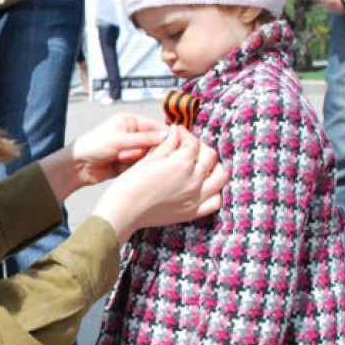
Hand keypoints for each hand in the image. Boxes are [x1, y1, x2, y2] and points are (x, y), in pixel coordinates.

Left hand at [70, 113, 167, 184]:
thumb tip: (166, 135)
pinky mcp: (128, 163)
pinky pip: (140, 166)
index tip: (176, 141)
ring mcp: (131, 149)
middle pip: (154, 142)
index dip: (165, 133)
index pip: (154, 125)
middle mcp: (132, 134)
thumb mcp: (120, 140)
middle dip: (147, 149)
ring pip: (147, 155)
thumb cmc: (94, 146)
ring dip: (136, 158)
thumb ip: (144, 139)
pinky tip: (120, 165)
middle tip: (137, 152)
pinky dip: (133, 167)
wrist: (77, 166)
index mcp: (129, 121)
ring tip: (120, 158)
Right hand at [92, 125, 226, 242]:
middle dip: (200, 147)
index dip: (185, 134)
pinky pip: (215, 201)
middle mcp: (194, 180)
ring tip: (201, 164)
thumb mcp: (149, 159)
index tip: (178, 133)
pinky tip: (203, 186)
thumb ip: (168, 144)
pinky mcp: (193, 212)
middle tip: (188, 147)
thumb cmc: (130, 185)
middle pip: (210, 156)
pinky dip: (214, 191)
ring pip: (220, 176)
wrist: (124, 211)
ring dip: (213, 166)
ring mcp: (196, 198)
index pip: (193, 142)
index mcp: (181, 164)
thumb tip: (177, 132)